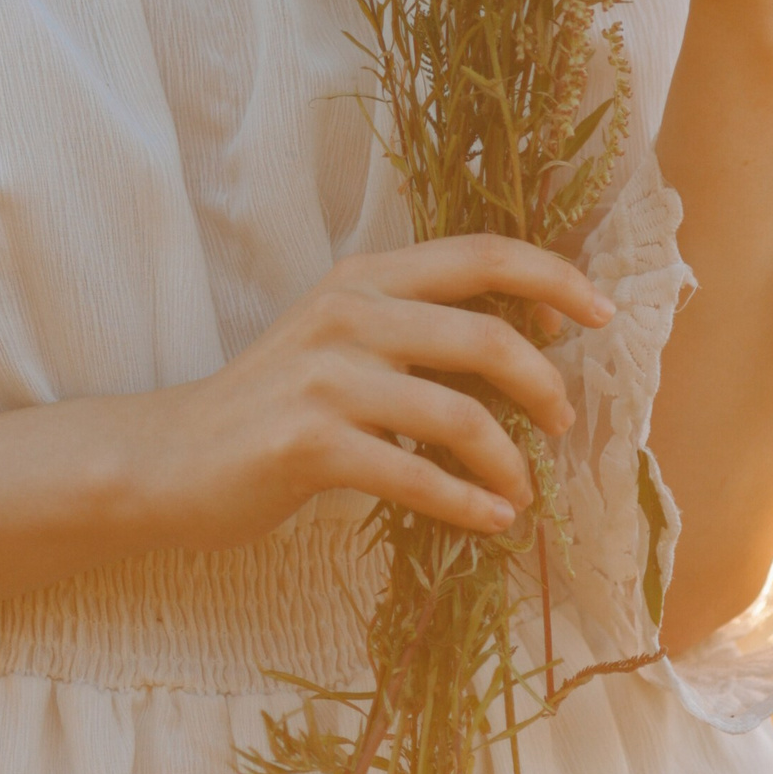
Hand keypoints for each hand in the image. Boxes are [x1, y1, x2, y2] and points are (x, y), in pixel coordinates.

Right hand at [140, 238, 613, 553]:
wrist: (171, 457)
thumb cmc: (273, 403)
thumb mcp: (342, 338)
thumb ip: (416, 327)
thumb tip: (522, 343)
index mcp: (365, 275)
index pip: (480, 252)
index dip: (553, 278)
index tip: (602, 315)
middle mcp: (348, 310)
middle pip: (485, 332)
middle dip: (545, 382)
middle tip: (564, 424)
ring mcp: (326, 376)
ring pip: (459, 412)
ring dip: (509, 459)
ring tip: (524, 490)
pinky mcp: (308, 444)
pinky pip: (415, 475)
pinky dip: (466, 503)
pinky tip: (490, 521)